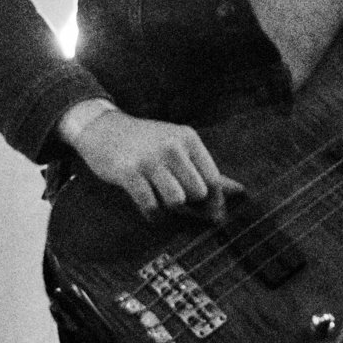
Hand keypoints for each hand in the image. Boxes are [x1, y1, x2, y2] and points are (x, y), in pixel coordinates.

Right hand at [66, 108, 243, 221]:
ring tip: (161, 202)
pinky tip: (149, 208)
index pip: (214, 179)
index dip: (215, 202)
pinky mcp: (129, 173)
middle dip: (191, 206)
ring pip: (176, 201)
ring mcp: (150, 160)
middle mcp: (172, 147)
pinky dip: (152, 214)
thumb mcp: (177, 146)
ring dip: (170, 210)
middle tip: (180, 206)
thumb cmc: (145, 142)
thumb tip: (241, 191)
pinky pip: (151, 206)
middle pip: (197, 193)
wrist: (101, 128)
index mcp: (188, 138)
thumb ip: (205, 169)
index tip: (210, 213)